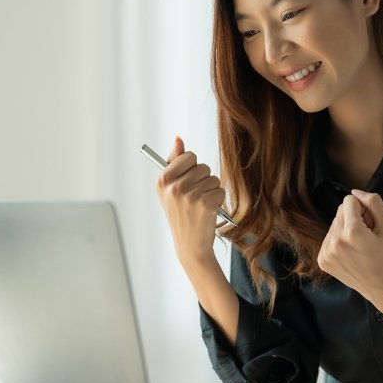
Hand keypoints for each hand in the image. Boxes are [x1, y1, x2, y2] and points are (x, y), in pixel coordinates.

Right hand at [154, 137, 225, 264]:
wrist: (190, 245)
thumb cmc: (181, 214)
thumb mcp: (170, 189)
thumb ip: (175, 161)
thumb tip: (178, 138)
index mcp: (162, 180)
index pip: (189, 156)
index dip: (192, 169)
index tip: (187, 183)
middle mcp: (174, 186)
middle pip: (203, 166)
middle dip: (203, 180)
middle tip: (193, 198)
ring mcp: (189, 195)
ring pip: (213, 179)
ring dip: (211, 191)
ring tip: (200, 206)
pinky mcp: (205, 203)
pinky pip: (220, 190)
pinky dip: (218, 200)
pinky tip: (208, 212)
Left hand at [317, 189, 382, 299]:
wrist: (381, 285)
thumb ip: (373, 202)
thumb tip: (354, 192)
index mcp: (352, 232)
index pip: (349, 200)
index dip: (363, 208)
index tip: (370, 223)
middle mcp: (335, 242)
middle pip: (340, 211)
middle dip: (354, 218)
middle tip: (366, 235)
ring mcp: (326, 252)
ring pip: (334, 224)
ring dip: (345, 229)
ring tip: (359, 245)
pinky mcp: (322, 260)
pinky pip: (328, 238)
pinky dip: (339, 241)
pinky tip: (350, 252)